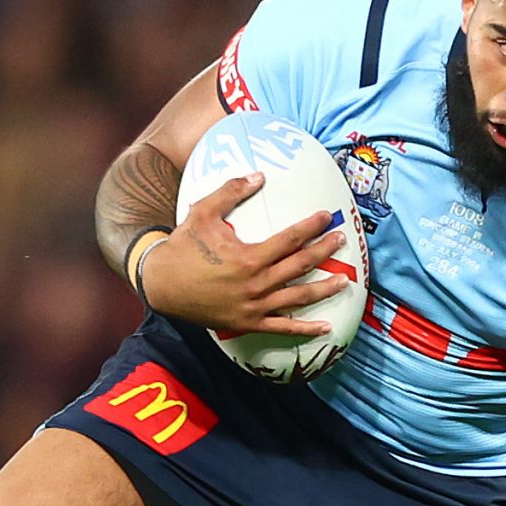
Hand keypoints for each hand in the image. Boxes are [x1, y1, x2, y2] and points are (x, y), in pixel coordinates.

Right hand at [141, 173, 349, 336]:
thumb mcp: (202, 212)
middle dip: (324, 252)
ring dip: (323, 289)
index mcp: (249, 256)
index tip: (326, 217)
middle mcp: (256, 284)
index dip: (311, 227)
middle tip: (341, 240)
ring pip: (297, 298)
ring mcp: (254, 307)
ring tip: (344, 281)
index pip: (290, 239)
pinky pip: (282, 328)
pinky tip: (325, 328)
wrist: (161, 285)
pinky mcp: (248, 323)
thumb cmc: (182, 247)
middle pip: (300, 266)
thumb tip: (259, 175)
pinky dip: (305, 329)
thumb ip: (231, 191)